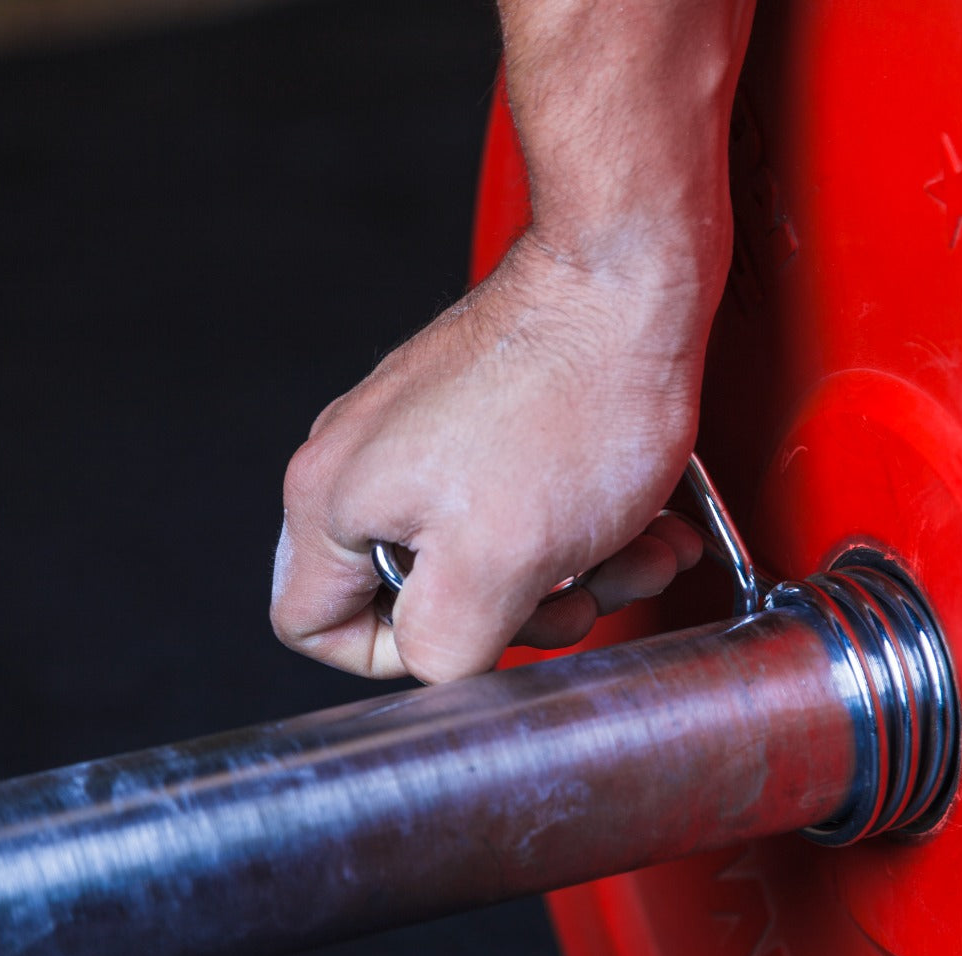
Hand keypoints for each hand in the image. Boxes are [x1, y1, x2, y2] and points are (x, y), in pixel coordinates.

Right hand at [270, 236, 709, 682]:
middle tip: (584, 592)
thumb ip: (444, 645)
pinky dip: (589, 524)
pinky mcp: (487, 413)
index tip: (481, 642)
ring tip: (638, 549)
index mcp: (334, 498)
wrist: (633, 277)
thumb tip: (436, 672)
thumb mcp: (501, 562)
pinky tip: (647, 522)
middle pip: (421, 596)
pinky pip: (527, 503)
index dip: (396, 659)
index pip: (314, 625)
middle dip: (524, 612)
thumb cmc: (573, 397)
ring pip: (491, 554)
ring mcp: (428, 433)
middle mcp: (365, 462)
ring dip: (578, 571)